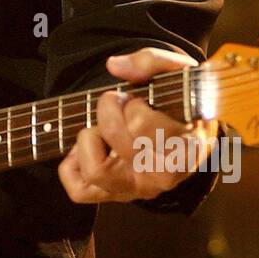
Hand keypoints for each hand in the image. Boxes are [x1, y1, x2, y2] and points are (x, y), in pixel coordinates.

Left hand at [57, 48, 217, 204]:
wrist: (184, 133)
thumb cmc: (180, 102)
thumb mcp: (176, 72)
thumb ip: (150, 61)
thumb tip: (115, 66)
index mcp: (186, 148)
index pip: (142, 123)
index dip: (133, 104)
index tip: (139, 99)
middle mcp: (163, 177)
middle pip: (116, 140)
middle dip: (109, 111)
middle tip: (117, 104)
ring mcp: (137, 189)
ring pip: (95, 171)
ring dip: (89, 139)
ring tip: (103, 129)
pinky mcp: (115, 196)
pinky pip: (79, 191)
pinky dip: (72, 165)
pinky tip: (92, 146)